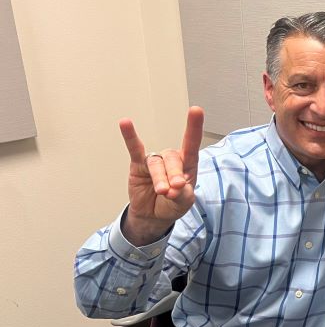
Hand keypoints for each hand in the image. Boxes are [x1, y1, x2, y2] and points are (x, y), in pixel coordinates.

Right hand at [119, 107, 203, 244]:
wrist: (154, 216)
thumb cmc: (172, 205)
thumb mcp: (183, 204)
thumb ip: (183, 195)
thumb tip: (175, 188)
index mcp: (188, 166)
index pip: (192, 145)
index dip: (194, 128)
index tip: (196, 110)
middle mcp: (172, 160)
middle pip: (174, 159)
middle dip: (174, 175)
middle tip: (174, 189)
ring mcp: (155, 162)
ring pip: (157, 163)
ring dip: (160, 178)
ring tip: (162, 192)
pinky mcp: (138, 165)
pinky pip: (134, 149)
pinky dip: (130, 136)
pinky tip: (125, 124)